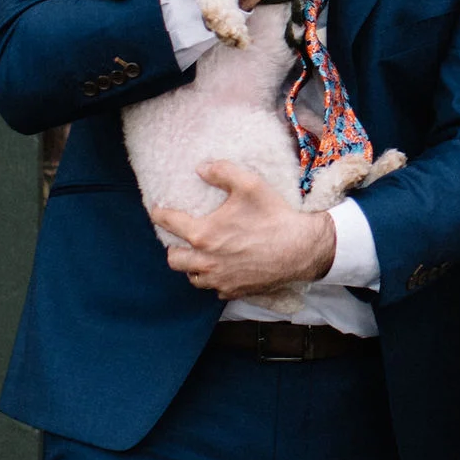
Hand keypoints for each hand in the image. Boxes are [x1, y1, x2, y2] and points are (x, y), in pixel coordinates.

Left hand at [154, 164, 339, 296]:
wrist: (301, 249)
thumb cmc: (274, 216)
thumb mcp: (250, 185)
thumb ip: (222, 172)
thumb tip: (201, 168)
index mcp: (204, 234)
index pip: (168, 223)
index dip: (159, 214)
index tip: (158, 210)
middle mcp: (206, 261)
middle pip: (173, 258)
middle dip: (174, 247)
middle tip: (183, 238)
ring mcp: (219, 279)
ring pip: (192, 277)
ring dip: (192, 266)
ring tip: (201, 255)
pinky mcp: (234, 291)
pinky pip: (214, 288)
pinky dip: (214, 279)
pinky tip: (224, 268)